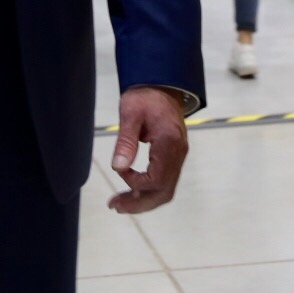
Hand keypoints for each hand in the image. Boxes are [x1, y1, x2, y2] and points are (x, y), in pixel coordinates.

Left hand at [108, 86, 188, 214]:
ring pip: (165, 190)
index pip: (156, 179)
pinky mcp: (174, 156)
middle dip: (139, 203)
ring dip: (143, 200)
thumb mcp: (130, 113)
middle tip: (115, 206)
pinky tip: (133, 193)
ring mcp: (178, 156)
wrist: (161, 86)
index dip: (135, 182)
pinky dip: (149, 190)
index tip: (119, 169)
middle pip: (163, 191)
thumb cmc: (145, 96)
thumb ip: (125, 141)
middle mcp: (178, 154)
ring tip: (119, 204)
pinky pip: (165, 181)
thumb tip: (118, 167)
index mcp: (169, 144)